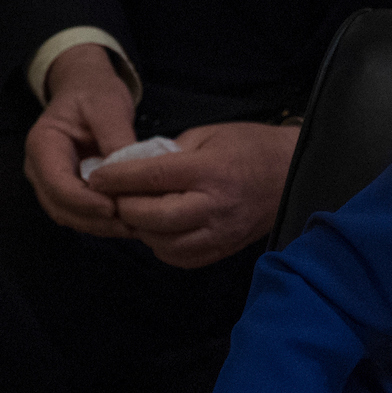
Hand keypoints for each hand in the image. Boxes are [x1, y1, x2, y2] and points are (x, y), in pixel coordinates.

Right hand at [22, 43, 139, 235]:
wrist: (86, 89)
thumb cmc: (94, 94)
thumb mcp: (108, 106)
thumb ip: (116, 137)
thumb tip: (129, 172)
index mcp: (43, 144)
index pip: (56, 182)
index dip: (83, 201)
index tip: (113, 208)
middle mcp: (41, 167)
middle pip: (59, 206)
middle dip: (94, 220)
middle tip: (132, 225)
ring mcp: (52, 181)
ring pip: (69, 215)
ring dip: (100, 226)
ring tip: (135, 228)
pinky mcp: (69, 189)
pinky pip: (81, 213)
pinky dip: (102, 222)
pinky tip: (130, 222)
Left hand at [90, 120, 299, 267]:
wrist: (294, 172)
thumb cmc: (250, 147)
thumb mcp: (208, 135)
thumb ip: (168, 153)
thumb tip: (130, 168)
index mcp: (211, 170)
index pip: (151, 177)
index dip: (116, 178)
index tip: (97, 176)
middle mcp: (216, 206)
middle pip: (151, 216)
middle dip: (124, 206)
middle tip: (115, 196)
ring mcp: (221, 232)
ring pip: (162, 242)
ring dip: (141, 228)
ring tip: (138, 212)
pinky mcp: (224, 248)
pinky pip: (180, 257)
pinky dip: (162, 245)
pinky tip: (161, 228)